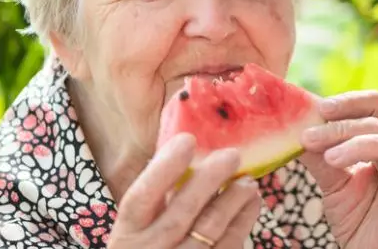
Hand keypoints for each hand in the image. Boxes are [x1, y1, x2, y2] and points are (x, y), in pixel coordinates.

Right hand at [108, 133, 260, 247]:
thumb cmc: (148, 248)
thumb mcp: (138, 229)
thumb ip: (156, 199)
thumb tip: (188, 154)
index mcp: (128, 234)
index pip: (142, 197)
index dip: (165, 168)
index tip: (187, 140)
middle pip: (182, 211)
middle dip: (210, 179)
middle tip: (232, 155)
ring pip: (211, 228)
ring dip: (234, 199)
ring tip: (247, 180)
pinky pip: (228, 246)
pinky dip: (242, 222)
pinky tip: (250, 204)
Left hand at [299, 91, 377, 248]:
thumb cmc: (354, 212)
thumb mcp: (330, 180)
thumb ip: (317, 155)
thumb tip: (292, 128)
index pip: (370, 105)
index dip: (347, 102)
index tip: (318, 109)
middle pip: (375, 119)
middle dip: (340, 125)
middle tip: (309, 137)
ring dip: (356, 144)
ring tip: (330, 158)